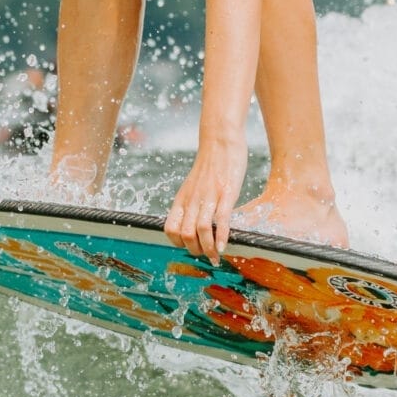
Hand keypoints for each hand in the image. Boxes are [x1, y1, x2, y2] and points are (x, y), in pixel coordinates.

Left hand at [164, 139, 247, 264]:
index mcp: (182, 198)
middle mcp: (192, 199)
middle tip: (207, 255)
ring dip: (208, 249)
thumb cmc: (210, 164)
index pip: (170, 229)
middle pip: (185, 235)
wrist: (220, 139)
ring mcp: (209, 196)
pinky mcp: (226, 193)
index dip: (178, 244)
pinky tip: (224, 246)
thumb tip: (194, 223)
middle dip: (195, 251)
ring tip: (216, 256)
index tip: (191, 248)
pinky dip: (222, 237)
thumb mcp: (194, 185)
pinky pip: (221, 220)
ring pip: (201, 230)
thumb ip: (193, 203)